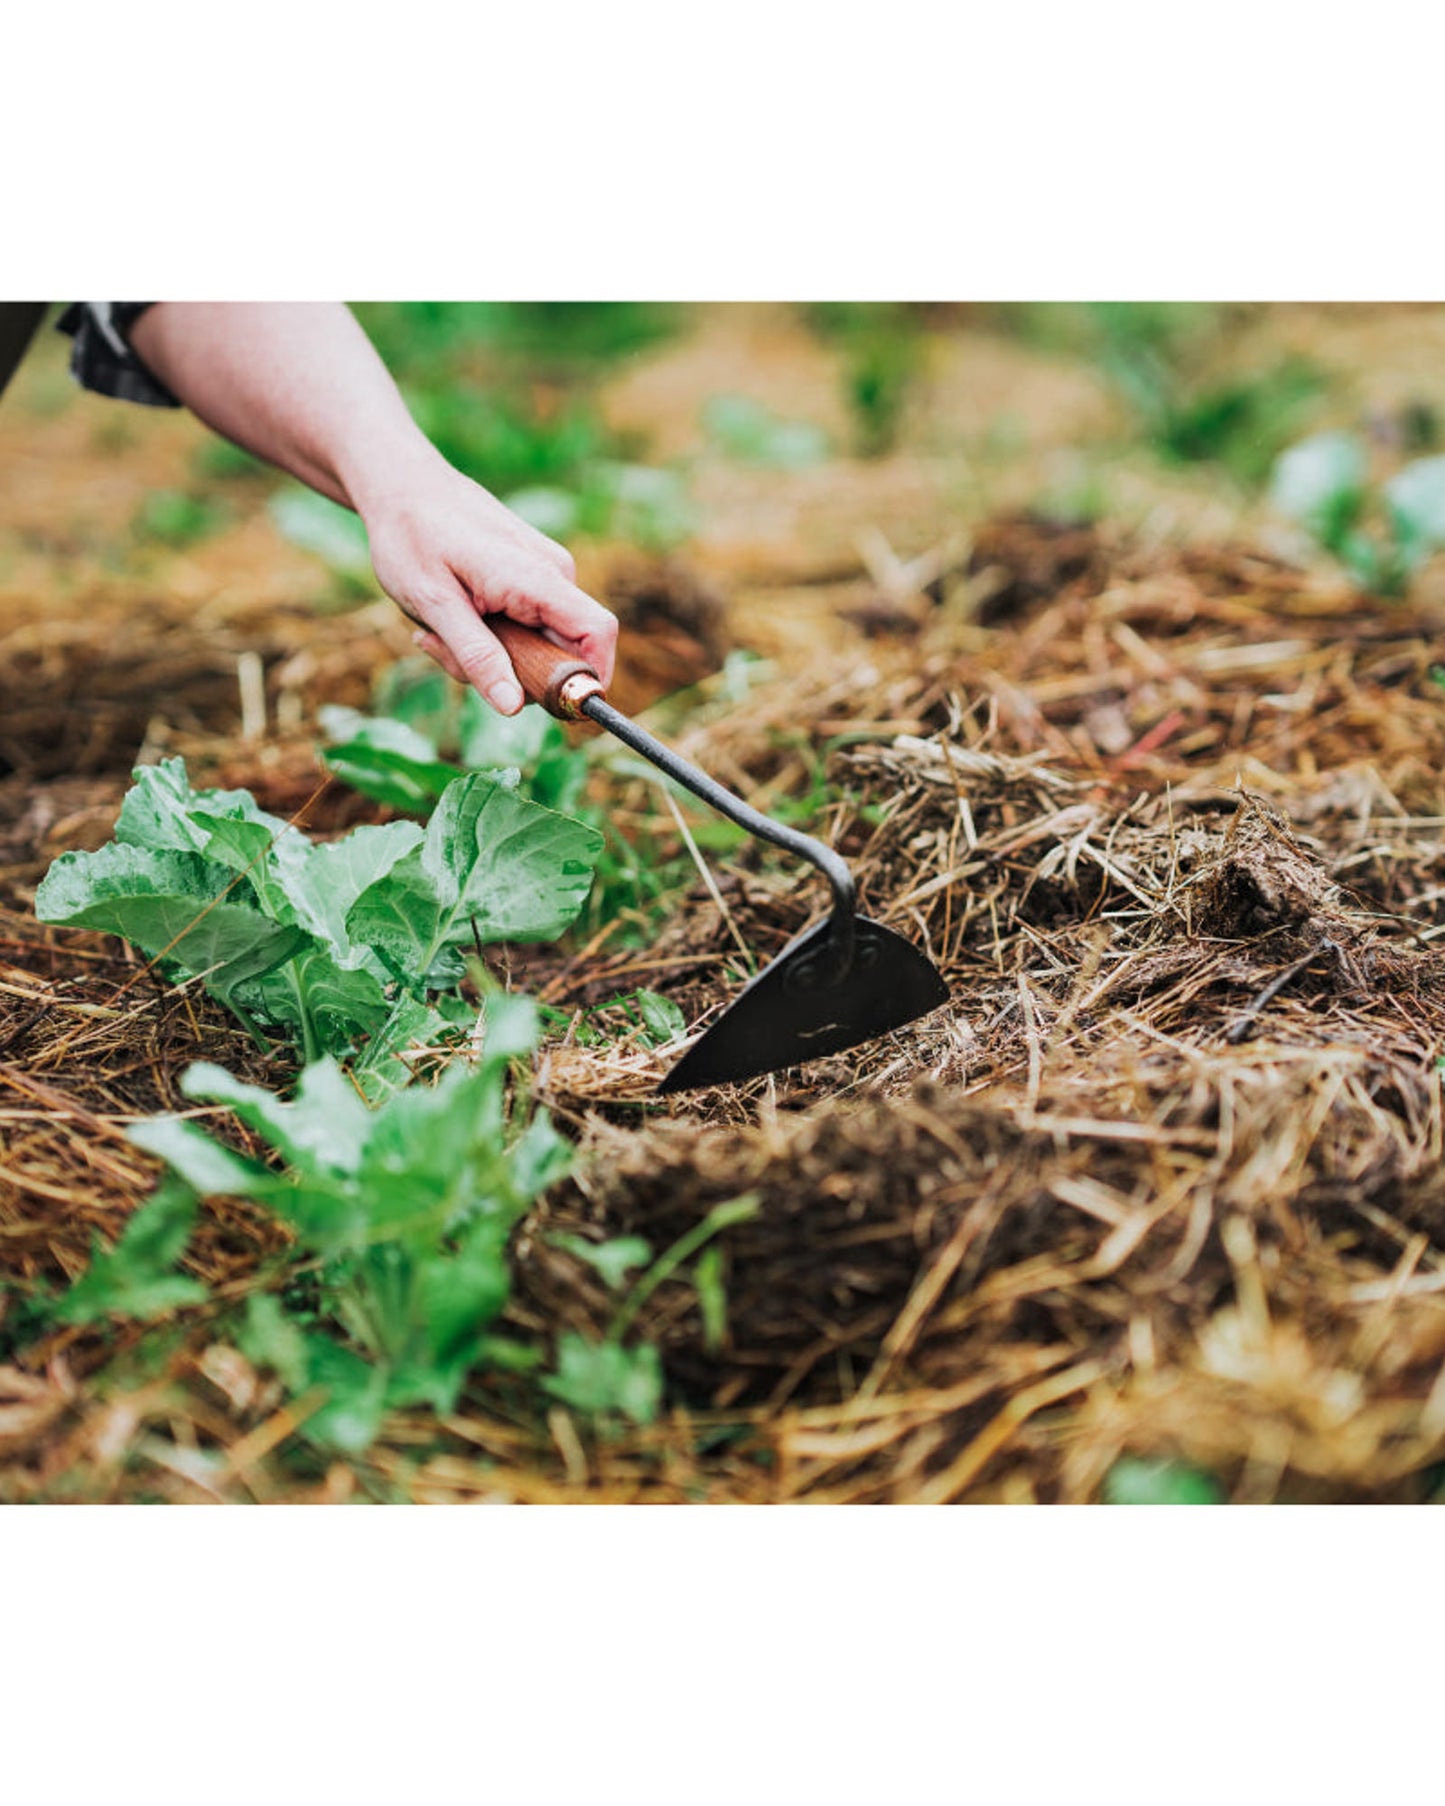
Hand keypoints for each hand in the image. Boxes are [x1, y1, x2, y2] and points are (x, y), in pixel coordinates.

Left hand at [357, 454, 617, 715]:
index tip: (553, 708)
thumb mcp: (433, 603)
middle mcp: (553, 574)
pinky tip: (451, 617)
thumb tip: (514, 707)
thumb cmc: (411, 537)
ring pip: (539, 643)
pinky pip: (527, 626)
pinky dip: (490, 636)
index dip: (590, 679)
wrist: (401, 485)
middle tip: (450, 658)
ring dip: (492, 656)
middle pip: (563, 652)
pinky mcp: (531, 577)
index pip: (598, 634)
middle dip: (513, 674)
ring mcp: (544, 574)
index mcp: (537, 578)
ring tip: (437, 631)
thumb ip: (476, 655)